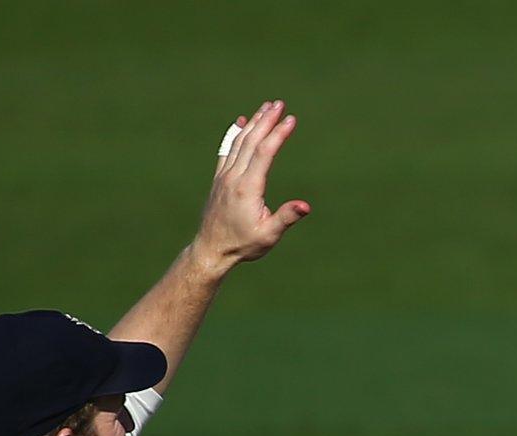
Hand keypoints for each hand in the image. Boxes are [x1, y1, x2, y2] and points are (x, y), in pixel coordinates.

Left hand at [194, 99, 311, 270]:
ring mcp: (224, 176)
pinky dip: (234, 133)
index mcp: (247, 188)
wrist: (211, 250)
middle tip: (280, 104)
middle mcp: (233, 177)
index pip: (265, 153)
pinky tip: (240, 122)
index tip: (291, 119)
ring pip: (239, 142)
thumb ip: (286, 217)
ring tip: (266, 108)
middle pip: (251, 141)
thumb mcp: (268, 235)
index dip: (278, 134)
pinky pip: (227, 149)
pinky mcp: (219, 179)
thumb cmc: (243, 245)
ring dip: (253, 123)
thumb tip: (305, 206)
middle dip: (266, 120)